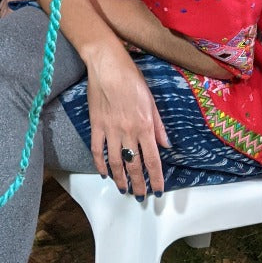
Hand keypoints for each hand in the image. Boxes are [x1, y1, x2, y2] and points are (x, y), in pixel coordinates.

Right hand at [84, 43, 168, 196]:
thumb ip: (159, 126)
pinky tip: (104, 173)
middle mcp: (128, 132)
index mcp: (145, 126)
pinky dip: (100, 164)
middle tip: (140, 197)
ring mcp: (110, 129)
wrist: (107, 65)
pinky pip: (97, 149)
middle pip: (134, 165)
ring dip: (120, 179)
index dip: (155, 179)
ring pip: (115, 162)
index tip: (158, 191)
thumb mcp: (151, 100)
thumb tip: (166, 145)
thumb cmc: (132, 78)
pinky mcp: (96, 125)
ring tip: (123, 189)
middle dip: (138, 184)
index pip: (152, 160)